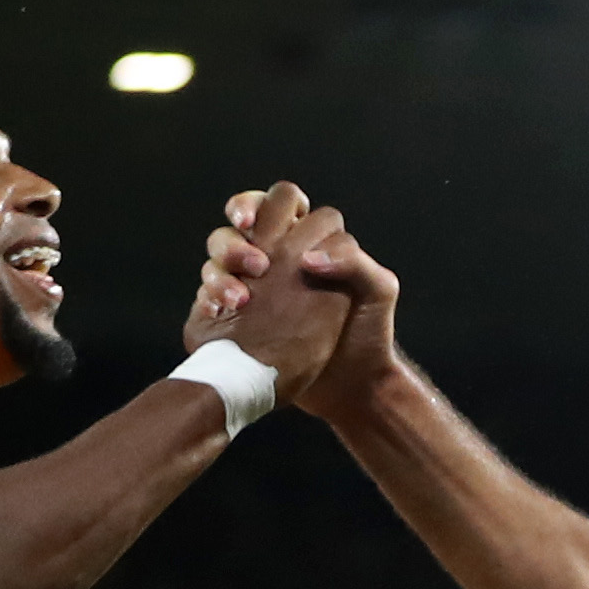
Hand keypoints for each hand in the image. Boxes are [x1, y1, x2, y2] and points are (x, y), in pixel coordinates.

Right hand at [179, 179, 357, 397]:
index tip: (262, 225)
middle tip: (252, 259)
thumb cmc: (367, 335)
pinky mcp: (237, 313)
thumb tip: (310, 258)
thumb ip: (353, 261)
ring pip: (221, 253)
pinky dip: (212, 296)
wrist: (349, 386)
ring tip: (240, 301)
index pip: (282, 202)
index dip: (268, 205)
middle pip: (241, 223)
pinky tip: (221, 312)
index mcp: (309, 241)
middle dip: (236, 231)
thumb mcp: (377, 291)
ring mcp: (254, 284)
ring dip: (223, 264)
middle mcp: (278, 257)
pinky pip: (211, 292)